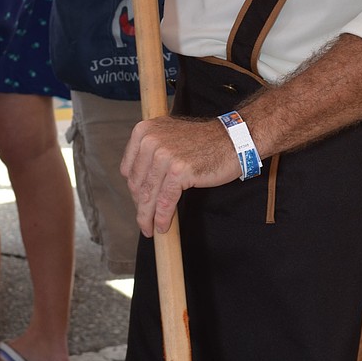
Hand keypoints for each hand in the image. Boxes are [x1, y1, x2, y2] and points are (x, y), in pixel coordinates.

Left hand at [121, 115, 240, 235]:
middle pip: (137, 184)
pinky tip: (162, 227)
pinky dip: (163, 218)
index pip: (128, 169)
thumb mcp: (169, 137)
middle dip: (141, 206)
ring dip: (148, 217)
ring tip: (150, 229)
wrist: (233, 140)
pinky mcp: (179, 171)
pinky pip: (165, 201)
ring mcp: (165, 155)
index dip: (134, 190)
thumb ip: (150, 153)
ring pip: (149, 195)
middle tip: (145, 220)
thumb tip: (136, 186)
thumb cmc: (203, 142)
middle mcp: (151, 140)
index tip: (140, 201)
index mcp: (144, 131)